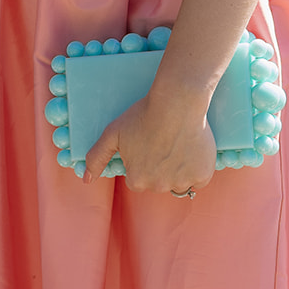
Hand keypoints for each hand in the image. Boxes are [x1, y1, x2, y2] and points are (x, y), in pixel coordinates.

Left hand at [83, 89, 215, 195]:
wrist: (177, 102)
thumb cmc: (143, 115)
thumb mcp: (112, 133)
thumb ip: (96, 158)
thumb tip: (86, 180)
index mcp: (137, 181)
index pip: (138, 178)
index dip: (143, 160)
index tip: (148, 144)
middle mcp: (158, 187)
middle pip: (159, 182)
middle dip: (160, 167)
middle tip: (163, 141)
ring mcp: (181, 182)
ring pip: (179, 182)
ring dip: (179, 169)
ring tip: (178, 144)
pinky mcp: (202, 175)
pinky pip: (199, 179)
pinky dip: (198, 168)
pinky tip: (192, 149)